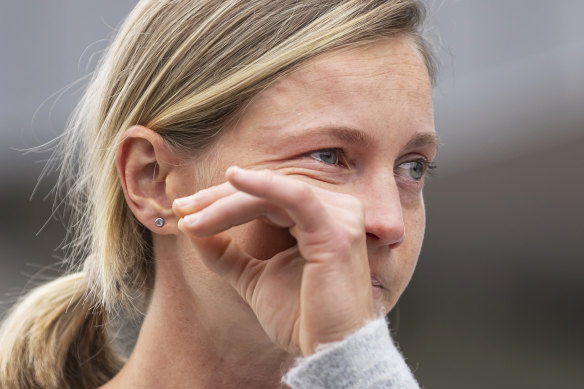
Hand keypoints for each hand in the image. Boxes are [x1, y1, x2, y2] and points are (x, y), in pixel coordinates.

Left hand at [173, 167, 373, 355]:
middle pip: (268, 190)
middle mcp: (334, 210)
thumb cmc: (301, 318)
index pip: (266, 196)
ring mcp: (339, 217)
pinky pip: (296, 198)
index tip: (185, 211)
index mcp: (320, 217)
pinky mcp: (336, 231)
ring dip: (228, 201)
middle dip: (219, 197)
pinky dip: (264, 186)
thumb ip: (226, 253)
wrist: (328, 353)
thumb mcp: (253, 278)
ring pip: (273, 194)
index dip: (223, 200)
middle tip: (182, 208)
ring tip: (192, 214)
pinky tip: (234, 178)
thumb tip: (191, 228)